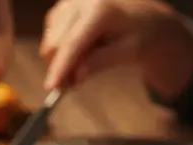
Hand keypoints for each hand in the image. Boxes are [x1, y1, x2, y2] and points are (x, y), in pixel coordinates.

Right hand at [41, 0, 192, 94]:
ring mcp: (69, 2)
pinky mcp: (62, 7)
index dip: (60, 66)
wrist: (142, 17)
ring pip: (50, 41)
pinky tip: (78, 52)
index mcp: (101, 9)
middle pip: (55, 42)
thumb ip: (102, 61)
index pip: (73, 42)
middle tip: (72, 85)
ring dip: (59, 60)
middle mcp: (82, 0)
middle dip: (60, 67)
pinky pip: (50, 35)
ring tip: (80, 67)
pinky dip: (60, 50)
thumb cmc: (138, 34)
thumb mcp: (128, 51)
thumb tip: (77, 75)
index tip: (50, 88)